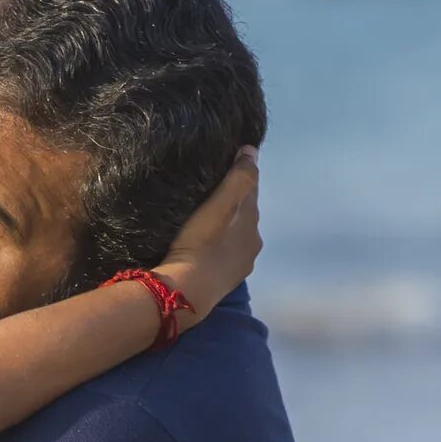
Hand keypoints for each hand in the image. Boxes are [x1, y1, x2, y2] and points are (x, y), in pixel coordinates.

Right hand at [157, 146, 261, 320]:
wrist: (187, 292)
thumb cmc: (201, 243)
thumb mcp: (220, 204)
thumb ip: (239, 177)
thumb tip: (252, 150)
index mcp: (252, 219)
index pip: (250, 187)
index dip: (238, 174)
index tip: (221, 164)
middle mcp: (253, 241)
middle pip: (244, 213)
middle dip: (231, 203)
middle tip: (206, 194)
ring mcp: (242, 264)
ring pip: (235, 235)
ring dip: (225, 227)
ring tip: (202, 222)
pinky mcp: (227, 281)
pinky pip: (225, 255)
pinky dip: (218, 248)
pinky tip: (203, 248)